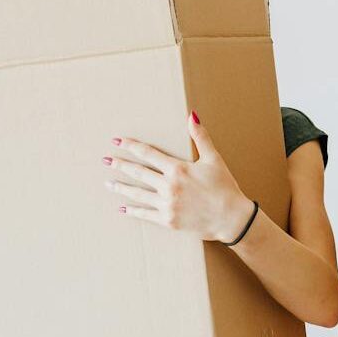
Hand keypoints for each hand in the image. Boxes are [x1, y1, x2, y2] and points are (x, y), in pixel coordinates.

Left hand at [106, 112, 255, 242]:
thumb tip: (191, 115)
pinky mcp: (168, 220)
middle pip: (138, 172)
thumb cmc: (224, 187)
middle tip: (105, 160)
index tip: (118, 141)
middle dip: (120, 165)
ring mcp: (167, 205)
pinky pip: (145, 214)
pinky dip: (133, 211)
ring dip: (121, 187)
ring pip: (138, 194)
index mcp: (178, 169)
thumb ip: (200, 137)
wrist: (231, 218)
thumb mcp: (214, 159)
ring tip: (108, 183)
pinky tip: (122, 209)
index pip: (148, 153)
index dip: (131, 146)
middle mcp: (169, 186)